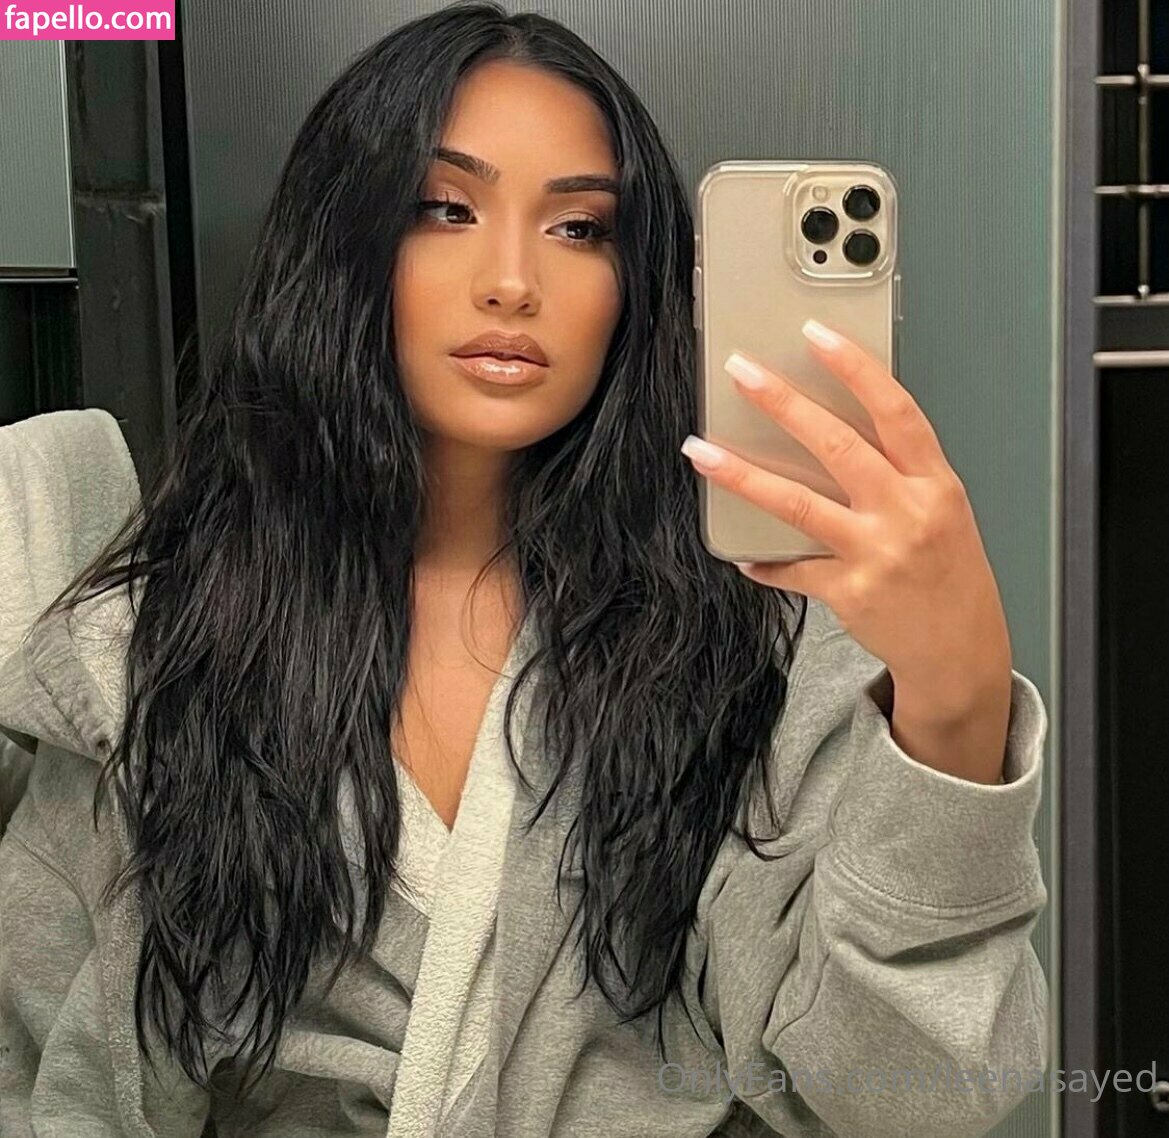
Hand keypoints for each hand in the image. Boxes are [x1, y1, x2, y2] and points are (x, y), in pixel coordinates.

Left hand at [680, 319, 1011, 722]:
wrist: (961, 649)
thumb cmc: (949, 572)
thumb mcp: (942, 511)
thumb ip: (898, 472)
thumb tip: (830, 431)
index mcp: (935, 483)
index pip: (895, 411)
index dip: (855, 368)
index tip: (815, 334)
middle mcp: (906, 513)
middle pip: (837, 446)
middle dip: (783, 404)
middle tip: (740, 372)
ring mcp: (876, 554)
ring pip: (798, 504)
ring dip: (742, 475)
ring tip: (701, 451)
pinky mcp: (849, 592)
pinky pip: (793, 569)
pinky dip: (765, 561)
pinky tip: (743, 555)